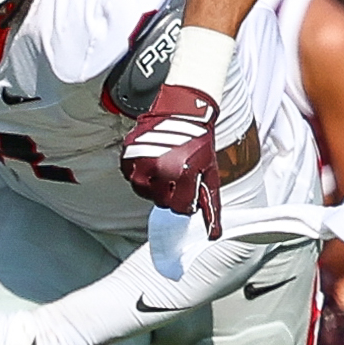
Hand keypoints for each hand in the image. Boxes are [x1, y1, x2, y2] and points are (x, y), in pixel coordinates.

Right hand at [120, 85, 223, 234]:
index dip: (184, 201)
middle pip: (160, 201)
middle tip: (175, 176)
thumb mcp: (209, 172)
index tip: (186, 191)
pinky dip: (138, 172)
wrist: (183, 110)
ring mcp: (144, 159)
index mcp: (185, 173)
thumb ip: (210, 204)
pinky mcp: (130, 152)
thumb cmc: (200, 141)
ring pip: (142, 190)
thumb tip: (214, 234)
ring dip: (152, 184)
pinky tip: (150, 162)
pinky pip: (129, 175)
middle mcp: (163, 168)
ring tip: (162, 169)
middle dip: (168, 193)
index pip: (179, 209)